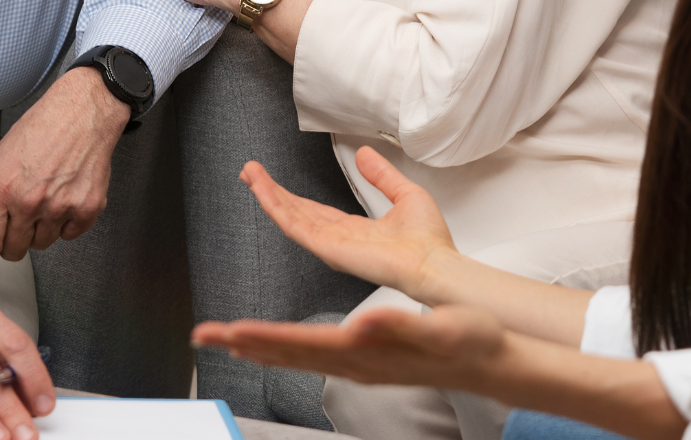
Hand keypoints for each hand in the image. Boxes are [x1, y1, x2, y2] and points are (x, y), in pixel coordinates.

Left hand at [0, 66, 128, 267]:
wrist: (82, 113)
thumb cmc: (38, 131)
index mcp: (0, 190)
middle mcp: (29, 202)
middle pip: (14, 251)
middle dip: (12, 241)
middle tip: (19, 218)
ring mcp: (60, 207)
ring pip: (42, 244)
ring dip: (39, 230)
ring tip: (44, 200)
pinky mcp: (87, 208)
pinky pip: (69, 235)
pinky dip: (66, 224)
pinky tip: (64, 198)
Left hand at [193, 304, 506, 391]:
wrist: (488, 361)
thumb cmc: (467, 340)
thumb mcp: (439, 328)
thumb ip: (400, 326)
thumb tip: (363, 324)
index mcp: (365, 352)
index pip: (302, 345)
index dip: (263, 338)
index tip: (229, 331)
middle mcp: (355, 363)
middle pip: (288, 354)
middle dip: (243, 344)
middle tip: (202, 335)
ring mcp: (358, 365)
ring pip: (296, 357)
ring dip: (258, 348)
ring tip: (224, 340)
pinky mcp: (364, 361)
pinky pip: (312, 356)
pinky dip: (285, 349)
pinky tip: (275, 346)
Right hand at [244, 146, 457, 303]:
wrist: (434, 263)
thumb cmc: (429, 242)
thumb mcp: (405, 194)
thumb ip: (382, 175)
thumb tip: (364, 153)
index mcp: (356, 230)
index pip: (316, 211)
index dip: (294, 195)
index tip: (275, 180)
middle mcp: (339, 239)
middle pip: (296, 212)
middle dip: (272, 192)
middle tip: (250, 172)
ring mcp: (331, 245)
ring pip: (290, 217)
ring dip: (268, 194)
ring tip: (249, 174)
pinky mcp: (328, 248)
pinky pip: (295, 226)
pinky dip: (276, 207)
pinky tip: (263, 192)